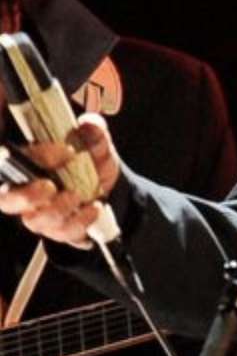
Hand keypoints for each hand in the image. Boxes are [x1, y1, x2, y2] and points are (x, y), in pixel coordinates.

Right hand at [0, 114, 120, 247]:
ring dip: (58, 209)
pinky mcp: (57, 229)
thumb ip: (94, 134)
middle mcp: (26, 191)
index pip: (12, 162)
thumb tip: (90, 123)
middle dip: (26, 195)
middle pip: (6, 199)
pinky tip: (94, 208)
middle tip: (49, 186)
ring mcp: (39, 213)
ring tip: (78, 196)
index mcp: (27, 164)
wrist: (107, 188)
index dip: (33, 157)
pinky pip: (61, 232)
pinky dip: (79, 221)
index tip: (64, 151)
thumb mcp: (95, 145)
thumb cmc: (89, 162)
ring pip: (34, 219)